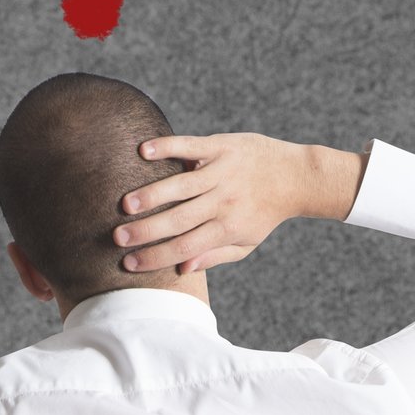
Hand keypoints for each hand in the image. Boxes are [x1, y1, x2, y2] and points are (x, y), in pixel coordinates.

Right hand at [112, 133, 359, 278]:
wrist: (296, 176)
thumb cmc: (265, 213)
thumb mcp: (247, 243)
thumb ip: (214, 256)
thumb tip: (181, 268)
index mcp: (228, 227)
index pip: (185, 246)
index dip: (156, 257)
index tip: (128, 264)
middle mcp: (224, 201)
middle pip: (179, 220)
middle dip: (146, 231)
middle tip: (117, 238)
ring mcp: (222, 171)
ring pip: (182, 185)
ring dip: (152, 194)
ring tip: (125, 205)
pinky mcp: (221, 146)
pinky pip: (191, 146)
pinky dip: (167, 147)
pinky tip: (143, 151)